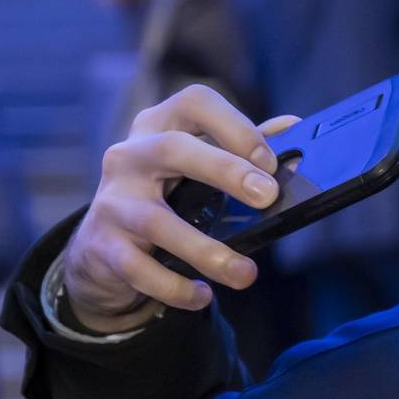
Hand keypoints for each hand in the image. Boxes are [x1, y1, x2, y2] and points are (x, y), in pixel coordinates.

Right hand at [62, 85, 293, 331]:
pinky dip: (174, 286)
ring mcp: (112, 201)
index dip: (235, 126)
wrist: (103, 246)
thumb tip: (295, 130)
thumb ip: (244, 148)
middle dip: (225, 171)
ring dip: (206, 250)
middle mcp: (129, 156)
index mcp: (161, 127)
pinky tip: (202, 296)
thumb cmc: (166, 195)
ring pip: (157, 221)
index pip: (195, 103)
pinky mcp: (102, 245)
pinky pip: (139, 269)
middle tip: (267, 196)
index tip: (269, 159)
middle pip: (173, 149)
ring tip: (246, 273)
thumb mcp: (200, 164)